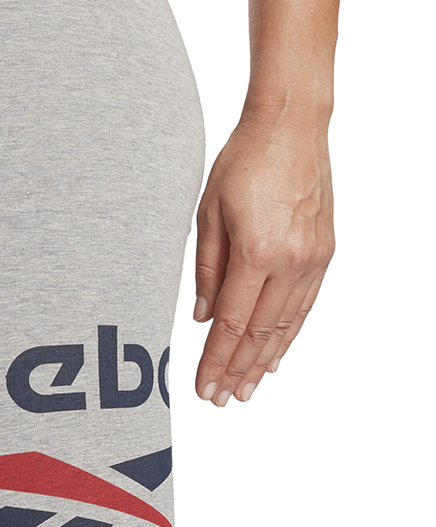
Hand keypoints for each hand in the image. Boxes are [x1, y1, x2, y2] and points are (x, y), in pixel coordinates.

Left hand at [192, 110, 334, 405]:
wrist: (291, 127)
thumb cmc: (243, 162)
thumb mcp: (208, 213)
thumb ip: (206, 270)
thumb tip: (201, 316)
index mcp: (256, 252)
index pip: (233, 324)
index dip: (216, 360)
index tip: (204, 386)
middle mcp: (291, 262)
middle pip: (261, 333)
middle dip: (238, 370)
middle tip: (222, 399)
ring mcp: (313, 259)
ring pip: (287, 325)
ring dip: (265, 360)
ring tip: (247, 388)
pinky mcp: (325, 253)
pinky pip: (305, 305)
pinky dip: (289, 334)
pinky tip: (276, 353)